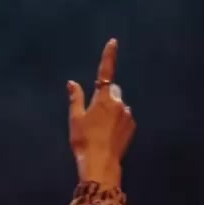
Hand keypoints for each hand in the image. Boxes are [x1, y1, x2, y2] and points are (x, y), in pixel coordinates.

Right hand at [68, 39, 135, 184]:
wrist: (100, 163)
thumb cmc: (84, 140)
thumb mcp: (75, 119)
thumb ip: (76, 98)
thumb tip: (72, 83)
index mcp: (103, 98)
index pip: (106, 71)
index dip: (109, 55)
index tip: (113, 42)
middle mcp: (118, 103)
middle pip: (112, 91)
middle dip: (104, 96)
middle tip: (92, 114)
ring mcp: (127, 114)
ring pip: (118, 105)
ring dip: (111, 110)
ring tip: (99, 129)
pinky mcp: (132, 126)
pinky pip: (124, 117)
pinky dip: (117, 121)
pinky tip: (108, 134)